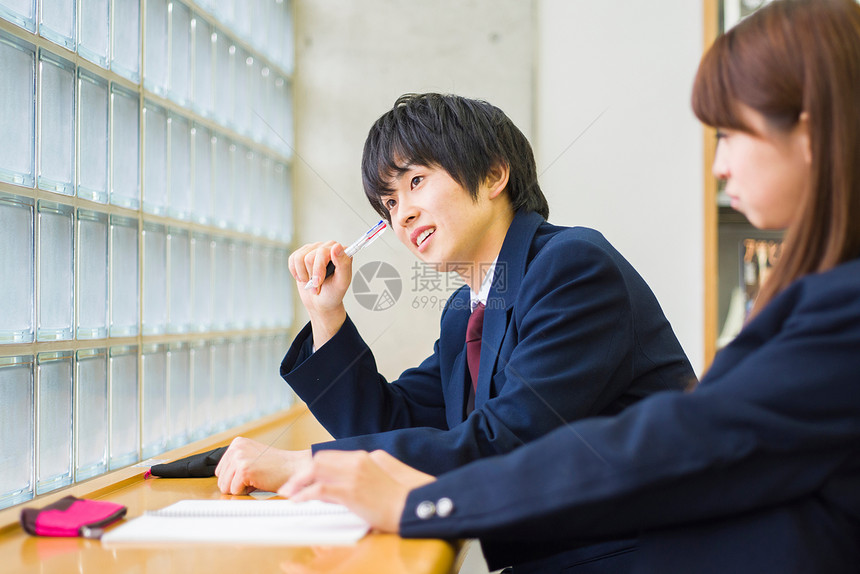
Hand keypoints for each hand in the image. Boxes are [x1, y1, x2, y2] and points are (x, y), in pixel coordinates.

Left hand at [214, 436, 311, 494]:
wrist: (294, 467)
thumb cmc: (276, 466)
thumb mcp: (252, 456)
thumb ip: (236, 463)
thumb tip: (221, 481)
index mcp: (237, 443)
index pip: (220, 471)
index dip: (234, 478)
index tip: (250, 473)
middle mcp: (236, 448)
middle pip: (220, 480)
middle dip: (236, 484)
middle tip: (254, 477)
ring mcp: (239, 457)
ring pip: (225, 487)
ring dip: (241, 489)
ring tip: (256, 479)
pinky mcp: (244, 469)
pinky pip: (235, 491)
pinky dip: (246, 492)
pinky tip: (258, 482)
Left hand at [278, 450, 435, 533]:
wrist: (410, 507)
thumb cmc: (396, 499)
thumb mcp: (376, 479)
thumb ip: (358, 475)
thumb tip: (336, 486)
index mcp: (363, 457)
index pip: (329, 456)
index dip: (312, 467)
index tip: (302, 478)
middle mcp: (356, 462)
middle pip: (319, 460)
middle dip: (301, 473)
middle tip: (290, 486)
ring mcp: (353, 475)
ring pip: (315, 471)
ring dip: (298, 482)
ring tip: (289, 493)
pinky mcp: (351, 491)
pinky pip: (320, 490)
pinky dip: (305, 494)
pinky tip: (299, 501)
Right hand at [288, 241, 351, 347]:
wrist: (320, 305)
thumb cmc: (334, 295)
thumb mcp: (342, 282)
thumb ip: (343, 264)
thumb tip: (337, 246)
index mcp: (342, 251)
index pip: (330, 247)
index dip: (323, 264)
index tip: (320, 279)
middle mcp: (328, 247)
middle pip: (313, 253)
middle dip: (314, 275)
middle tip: (317, 288)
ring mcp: (313, 249)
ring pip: (301, 256)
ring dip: (305, 275)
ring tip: (312, 284)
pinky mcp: (300, 255)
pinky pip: (292, 259)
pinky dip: (296, 273)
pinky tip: (303, 279)